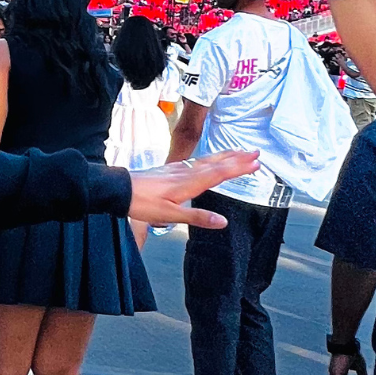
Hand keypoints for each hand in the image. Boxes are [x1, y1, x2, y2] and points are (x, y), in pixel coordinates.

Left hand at [127, 151, 260, 226]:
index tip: (256, 163)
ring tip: (240, 152)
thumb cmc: (142, 204)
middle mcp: (185, 172)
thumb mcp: (170, 215)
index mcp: (189, 182)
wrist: (118, 189)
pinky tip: (209, 160)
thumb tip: (223, 222)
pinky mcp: (170, 169)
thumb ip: (197, 217)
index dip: (238, 168)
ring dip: (225, 156)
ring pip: (206, 160)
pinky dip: (210, 158)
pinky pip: (196, 161)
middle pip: (216, 163)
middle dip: (237, 158)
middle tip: (256, 152)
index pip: (219, 173)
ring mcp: (177, 169)